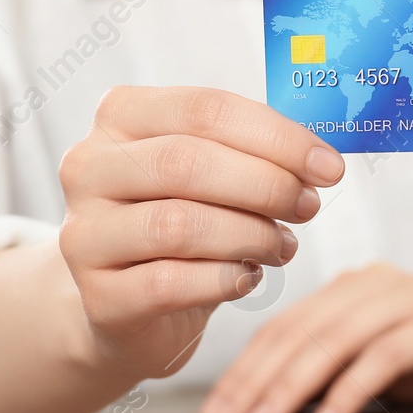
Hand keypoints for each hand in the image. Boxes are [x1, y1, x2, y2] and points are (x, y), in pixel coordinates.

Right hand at [57, 86, 344, 381]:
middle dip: (266, 185)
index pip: (204, 109)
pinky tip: (247, 276)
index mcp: (121, 116)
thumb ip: (256, 154)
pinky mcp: (98, 296)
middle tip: (308, 205)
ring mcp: (84, 234)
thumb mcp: (215, 173)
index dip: (276, 137)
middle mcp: (89, 168)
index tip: (328, 166)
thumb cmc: (186, 221)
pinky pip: (170, 284)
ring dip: (250, 235)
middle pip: (186, 162)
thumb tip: (321, 160)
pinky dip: (224, 279)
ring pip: (178, 224)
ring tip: (282, 245)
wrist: (131, 303)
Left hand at [199, 264, 412, 412]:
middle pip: (298, 331)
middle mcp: (376, 283)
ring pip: (332, 341)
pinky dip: (349, 391)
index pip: (284, 326)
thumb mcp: (388, 365)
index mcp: (356, 287)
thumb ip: (337, 373)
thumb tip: (274, 406)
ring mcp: (409, 298)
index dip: (243, 370)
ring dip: (289, 389)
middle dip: (253, 381)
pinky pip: (382, 357)